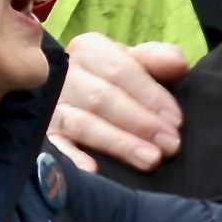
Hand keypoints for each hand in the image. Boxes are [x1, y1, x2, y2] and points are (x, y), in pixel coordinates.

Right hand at [50, 34, 190, 172]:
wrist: (73, 92)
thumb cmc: (113, 80)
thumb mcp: (133, 63)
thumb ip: (157, 60)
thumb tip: (178, 63)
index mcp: (88, 51)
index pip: (119, 70)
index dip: (150, 95)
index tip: (176, 120)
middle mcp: (64, 74)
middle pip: (101, 97)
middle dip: (139, 122)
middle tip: (170, 145)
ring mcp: (50, 106)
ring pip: (82, 123)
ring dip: (117, 142)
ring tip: (149, 160)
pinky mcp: (42, 133)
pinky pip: (55, 145)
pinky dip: (71, 157)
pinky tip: (93, 170)